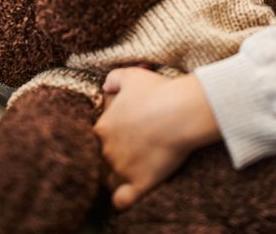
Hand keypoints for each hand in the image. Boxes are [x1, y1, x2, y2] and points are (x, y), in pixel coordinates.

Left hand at [93, 67, 220, 209]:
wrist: (180, 111)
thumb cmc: (156, 90)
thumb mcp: (131, 75)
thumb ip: (113, 78)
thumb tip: (105, 86)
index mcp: (102, 127)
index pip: (95, 139)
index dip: (109, 137)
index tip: (125, 133)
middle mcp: (107, 151)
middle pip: (102, 161)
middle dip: (114, 157)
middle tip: (133, 150)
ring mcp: (122, 169)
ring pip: (109, 182)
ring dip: (117, 178)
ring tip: (132, 170)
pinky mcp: (139, 183)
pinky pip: (121, 201)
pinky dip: (123, 199)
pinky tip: (132, 191)